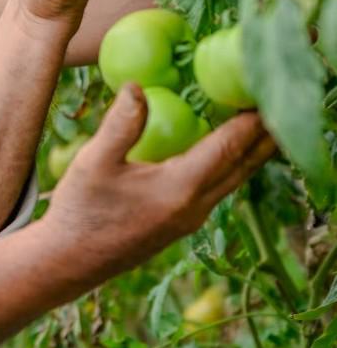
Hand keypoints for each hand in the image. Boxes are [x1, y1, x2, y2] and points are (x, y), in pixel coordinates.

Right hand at [43, 84, 275, 280]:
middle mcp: (195, 206)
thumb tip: (137, 87)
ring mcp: (190, 218)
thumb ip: (120, 124)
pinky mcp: (181, 223)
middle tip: (277, 103)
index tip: (264, 92)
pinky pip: (219, 188)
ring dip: (250, 152)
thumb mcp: (94, 162)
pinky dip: (230, 164)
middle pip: (243, 166)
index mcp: (180, 188)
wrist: (70, 260)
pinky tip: (222, 153)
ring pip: (234, 179)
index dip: (251, 120)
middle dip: (264, 135)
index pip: (228, 147)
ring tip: (263, 126)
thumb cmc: (81, 211)